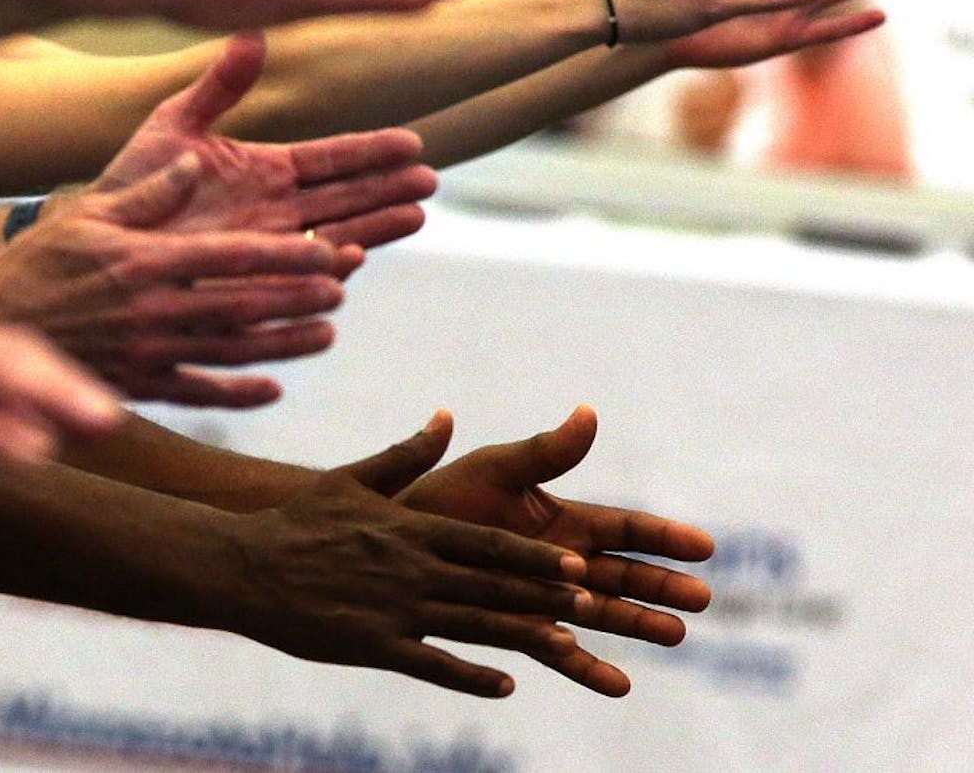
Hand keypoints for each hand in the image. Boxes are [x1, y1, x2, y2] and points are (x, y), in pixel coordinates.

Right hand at [0, 157, 343, 406]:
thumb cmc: (42, 262)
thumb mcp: (91, 215)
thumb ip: (150, 194)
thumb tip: (195, 162)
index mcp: (146, 260)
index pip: (232, 256)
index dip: (287, 256)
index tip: (328, 251)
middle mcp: (154, 309)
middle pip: (244, 305)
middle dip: (298, 298)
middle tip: (341, 289)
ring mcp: (149, 352)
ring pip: (232, 351)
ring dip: (284, 344)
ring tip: (326, 334)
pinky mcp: (139, 385)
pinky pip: (198, 393)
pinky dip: (237, 393)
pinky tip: (272, 388)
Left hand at [89, 31, 439, 269]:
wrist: (98, 235)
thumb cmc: (134, 180)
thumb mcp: (174, 125)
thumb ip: (217, 87)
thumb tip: (253, 36)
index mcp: (267, 169)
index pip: (332, 158)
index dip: (372, 151)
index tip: (413, 142)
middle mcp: (277, 211)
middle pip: (347, 198)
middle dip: (388, 189)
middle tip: (429, 180)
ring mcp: (267, 247)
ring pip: (334, 235)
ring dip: (375, 228)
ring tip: (415, 216)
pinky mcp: (249, 281)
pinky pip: (294, 274)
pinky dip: (323, 265)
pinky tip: (350, 257)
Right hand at [224, 469, 591, 697]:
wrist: (243, 565)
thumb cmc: (298, 521)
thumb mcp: (352, 478)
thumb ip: (407, 453)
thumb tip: (446, 416)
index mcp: (410, 528)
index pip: (487, 542)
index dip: (535, 555)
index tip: (578, 562)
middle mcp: (411, 568)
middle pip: (491, 583)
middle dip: (544, 594)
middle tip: (594, 602)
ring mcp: (394, 609)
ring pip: (472, 624)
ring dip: (522, 633)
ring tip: (567, 643)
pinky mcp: (373, 645)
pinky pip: (433, 663)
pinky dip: (471, 675)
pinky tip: (505, 684)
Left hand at [345, 406, 713, 696]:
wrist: (393, 542)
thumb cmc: (440, 497)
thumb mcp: (494, 470)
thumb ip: (544, 453)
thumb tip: (588, 412)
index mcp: (561, 518)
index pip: (622, 528)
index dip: (661, 537)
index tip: (703, 545)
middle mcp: (559, 561)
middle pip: (623, 574)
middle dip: (662, 585)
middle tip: (704, 599)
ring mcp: (542, 596)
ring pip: (601, 613)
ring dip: (638, 625)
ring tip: (676, 634)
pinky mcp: (517, 628)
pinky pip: (558, 651)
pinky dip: (586, 667)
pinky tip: (619, 685)